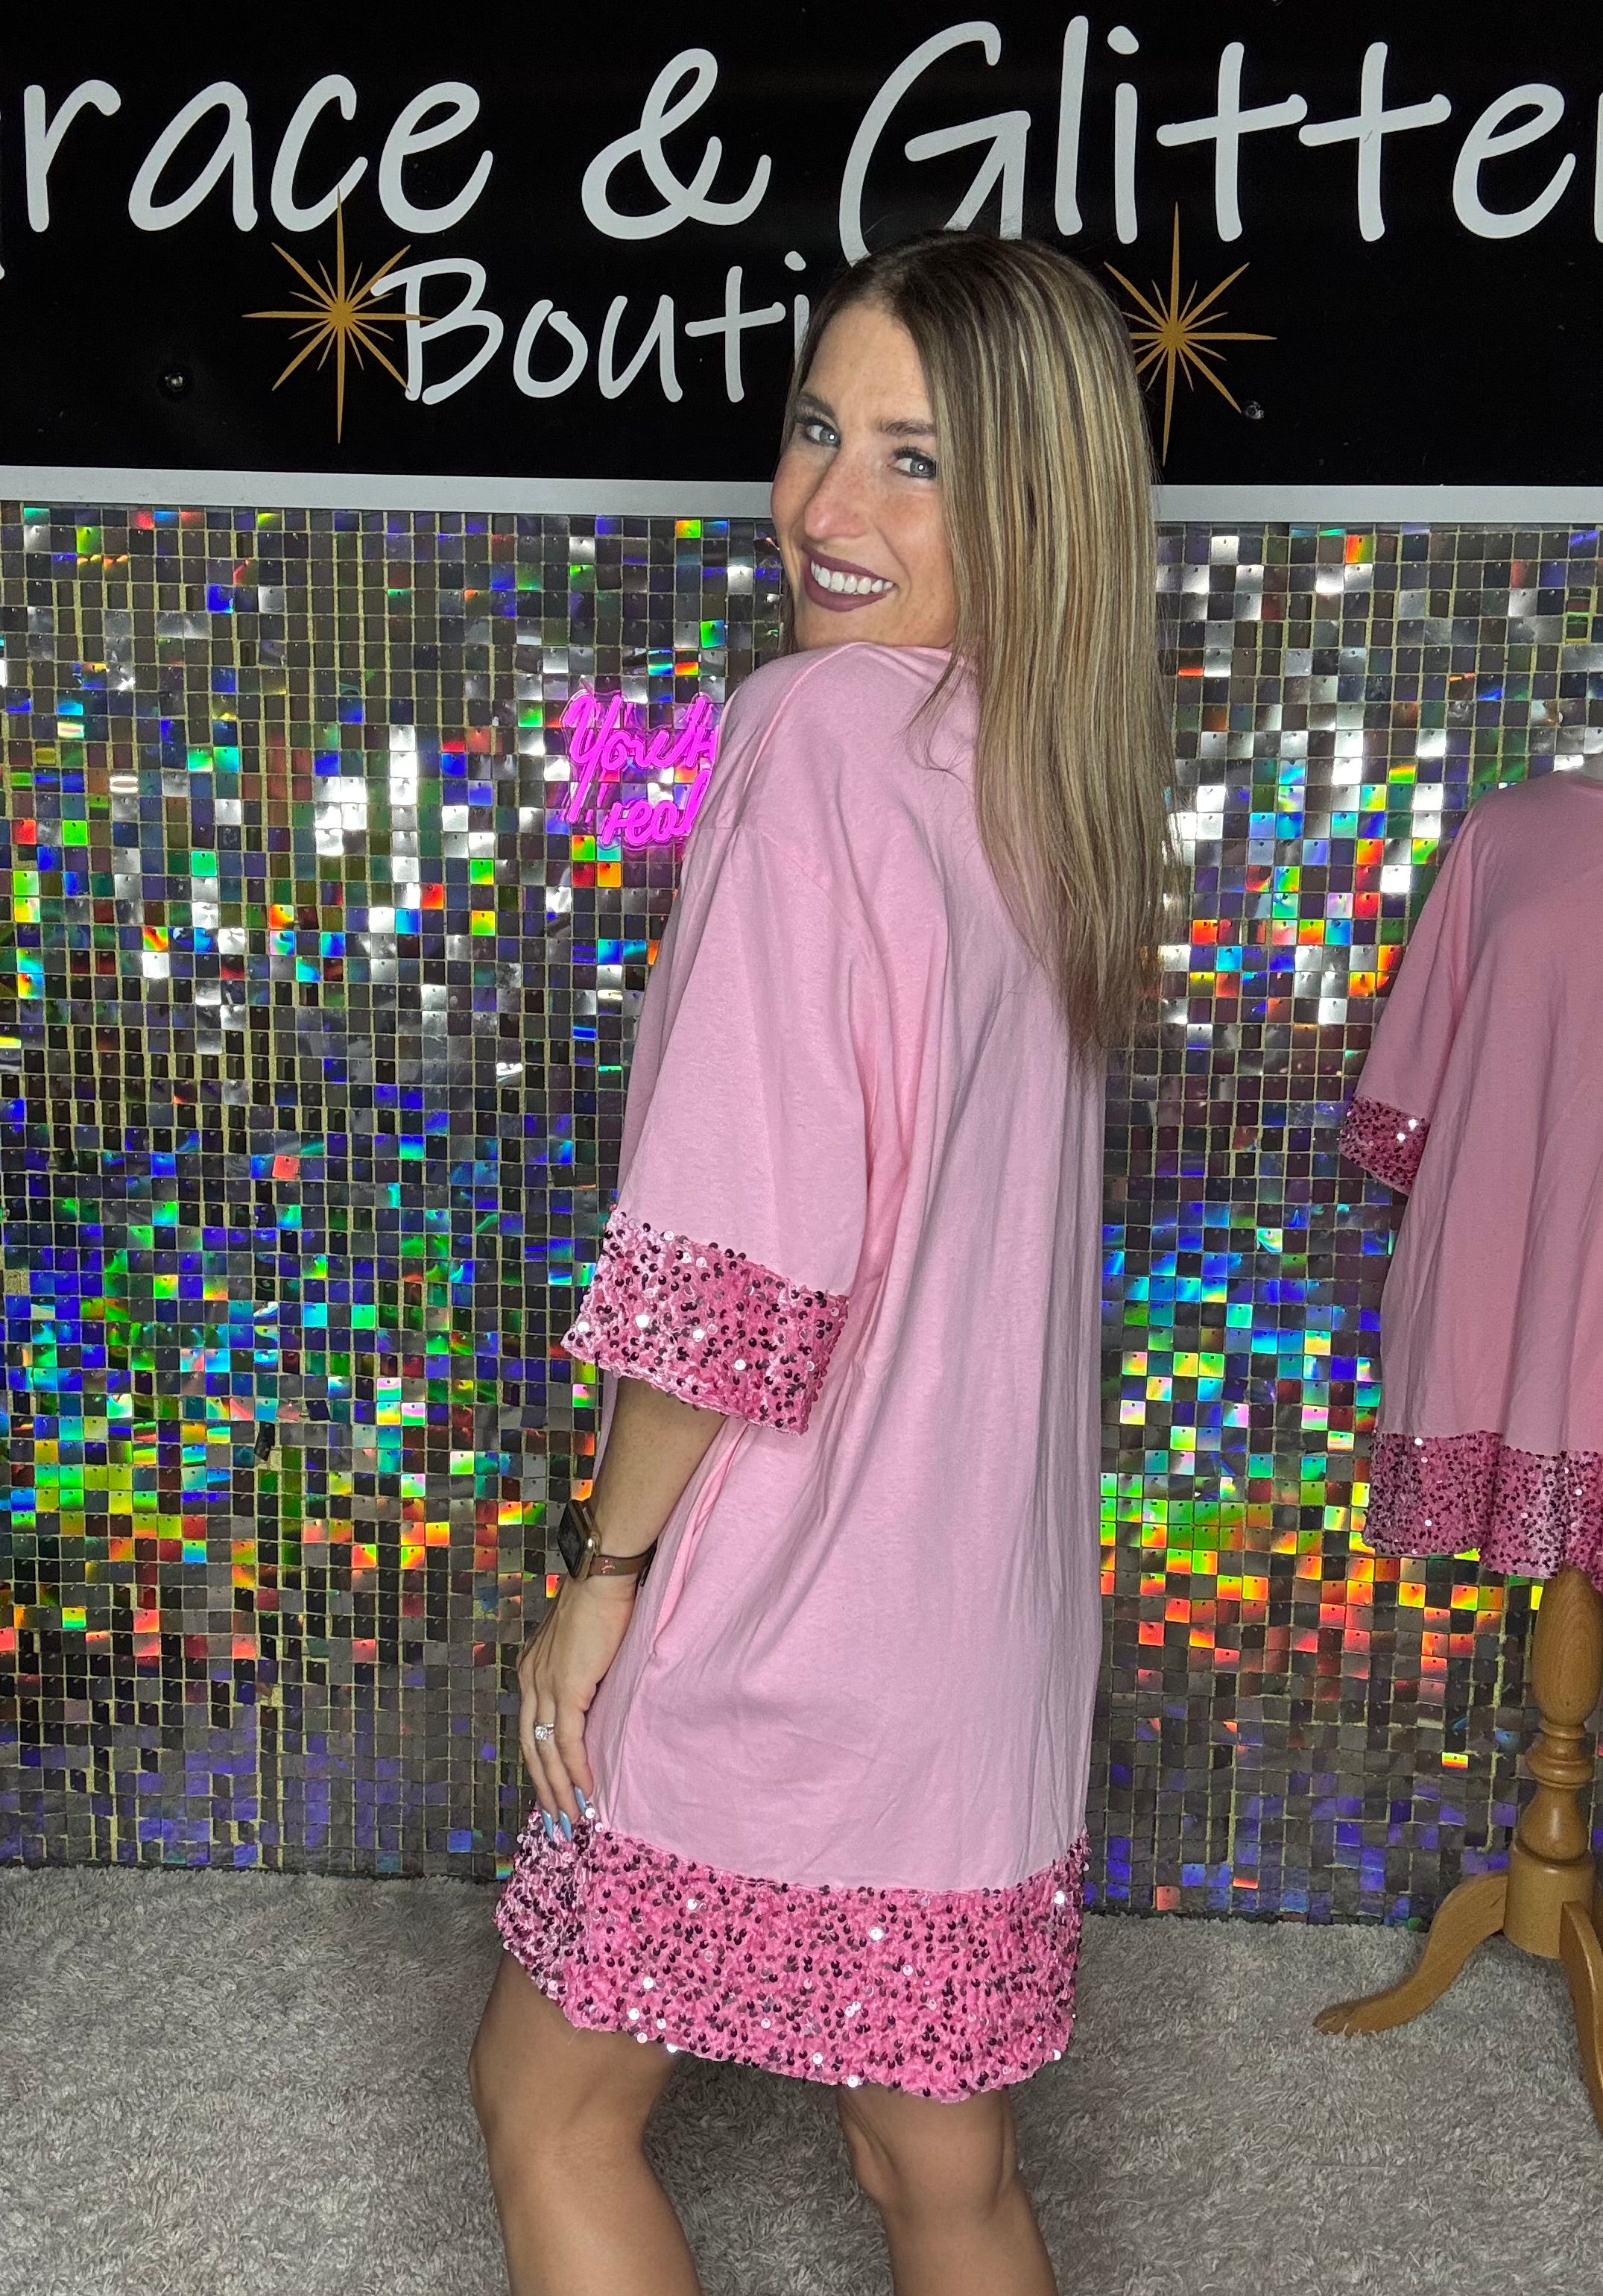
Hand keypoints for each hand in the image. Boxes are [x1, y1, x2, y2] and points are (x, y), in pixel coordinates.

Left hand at [517, 1572, 637, 1829]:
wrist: (601, 1576)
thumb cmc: (600, 1601)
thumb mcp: (581, 1643)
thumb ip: (580, 1672)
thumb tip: (595, 1697)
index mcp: (531, 1671)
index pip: (531, 1730)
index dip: (540, 1766)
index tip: (553, 1793)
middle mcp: (530, 1681)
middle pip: (531, 1749)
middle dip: (545, 1791)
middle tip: (558, 1824)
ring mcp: (545, 1686)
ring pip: (547, 1752)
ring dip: (560, 1790)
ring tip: (573, 1819)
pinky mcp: (567, 1689)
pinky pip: (567, 1741)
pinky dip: (576, 1771)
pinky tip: (586, 1792)